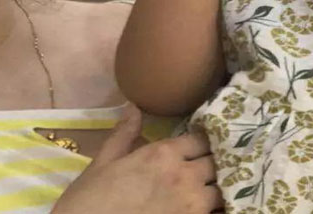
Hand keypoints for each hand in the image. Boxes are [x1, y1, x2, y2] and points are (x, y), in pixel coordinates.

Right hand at [51, 106, 221, 213]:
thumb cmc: (90, 199)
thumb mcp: (104, 162)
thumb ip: (124, 134)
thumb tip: (134, 108)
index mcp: (164, 154)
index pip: (201, 139)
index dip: (203, 141)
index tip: (200, 144)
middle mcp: (184, 176)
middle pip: (217, 162)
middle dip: (213, 163)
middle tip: (208, 166)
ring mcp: (192, 206)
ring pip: (222, 190)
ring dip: (216, 187)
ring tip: (210, 188)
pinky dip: (216, 209)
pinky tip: (207, 208)